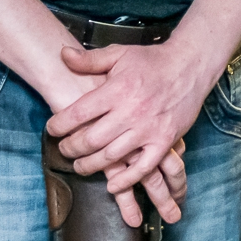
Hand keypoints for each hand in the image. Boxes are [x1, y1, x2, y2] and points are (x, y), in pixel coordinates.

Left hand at [46, 40, 213, 223]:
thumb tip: (62, 55)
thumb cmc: (151, 61)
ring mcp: (149, 129)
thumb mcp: (118, 54)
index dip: (59, 125)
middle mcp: (130, 112)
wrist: (189, 67)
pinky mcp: (165, 141)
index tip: (51, 130)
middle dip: (71, 148)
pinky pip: (144, 167)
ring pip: (113, 155)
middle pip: (91, 138)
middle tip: (62, 150)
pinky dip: (127, 179)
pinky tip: (112, 185)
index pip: (78, 113)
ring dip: (91, 165)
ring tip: (78, 166)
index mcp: (116, 91)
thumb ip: (89, 59)